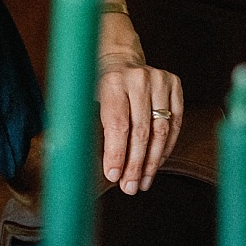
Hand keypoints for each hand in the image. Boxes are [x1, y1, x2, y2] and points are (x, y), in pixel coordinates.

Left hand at [97, 48, 183, 194]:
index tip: (113, 176)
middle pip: (140, 131)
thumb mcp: (86, 97)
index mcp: (112, 80)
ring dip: (151, 162)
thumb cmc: (100, 85)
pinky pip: (174, 124)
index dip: (116, 153)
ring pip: (160, 131)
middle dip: (134, 164)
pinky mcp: (174, 84)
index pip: (117, 124)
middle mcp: (138, 78)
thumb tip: (70, 155)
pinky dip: (166, 148)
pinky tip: (155, 164)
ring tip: (142, 182)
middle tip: (129, 187)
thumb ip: (83, 123)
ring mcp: (159, 80)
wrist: (120, 58)